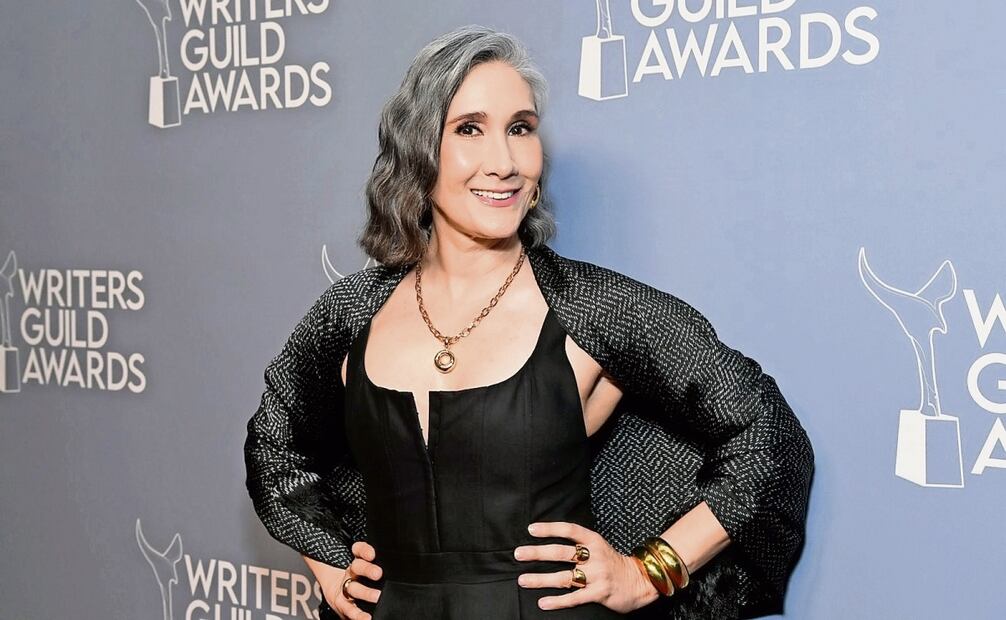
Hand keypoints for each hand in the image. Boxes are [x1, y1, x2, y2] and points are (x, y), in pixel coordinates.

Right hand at [327, 541, 382, 619]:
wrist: (335, 591)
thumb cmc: (358, 578)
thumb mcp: (365, 567)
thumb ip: (377, 563)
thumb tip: (398, 561)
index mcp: (357, 561)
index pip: (358, 550)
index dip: (364, 550)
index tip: (372, 554)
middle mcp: (351, 573)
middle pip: (357, 567)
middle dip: (367, 570)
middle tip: (378, 573)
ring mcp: (345, 588)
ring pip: (354, 588)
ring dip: (365, 592)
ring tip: (377, 596)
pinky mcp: (341, 603)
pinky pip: (350, 609)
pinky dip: (358, 615)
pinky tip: (366, 617)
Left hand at [514, 521, 659, 612]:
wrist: (642, 581)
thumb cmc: (614, 564)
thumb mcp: (599, 547)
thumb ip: (580, 545)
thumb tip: (551, 543)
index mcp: (594, 541)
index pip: (569, 530)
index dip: (550, 528)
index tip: (531, 529)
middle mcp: (595, 556)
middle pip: (561, 552)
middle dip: (537, 553)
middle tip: (518, 554)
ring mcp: (597, 575)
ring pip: (564, 576)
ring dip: (541, 579)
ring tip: (523, 580)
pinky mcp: (599, 593)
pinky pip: (575, 598)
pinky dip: (558, 601)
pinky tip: (543, 602)